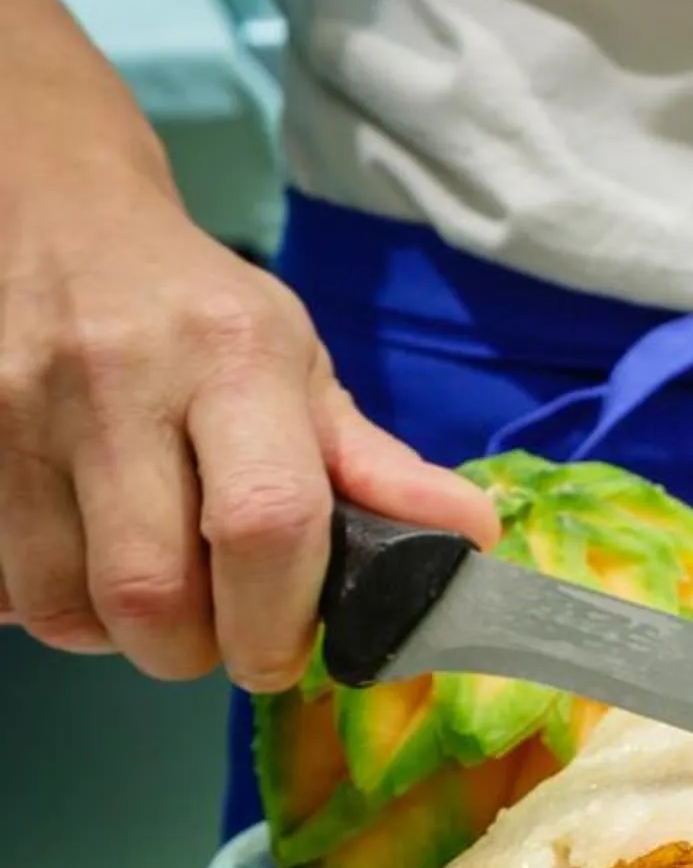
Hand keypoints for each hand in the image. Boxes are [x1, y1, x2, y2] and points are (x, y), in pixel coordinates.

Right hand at [0, 149, 497, 690]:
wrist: (53, 215)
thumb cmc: (193, 310)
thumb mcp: (296, 365)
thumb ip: (374, 466)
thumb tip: (471, 540)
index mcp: (233, 359)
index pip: (265, 522)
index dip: (277, 620)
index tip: (284, 652)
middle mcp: (117, 381)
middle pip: (150, 589)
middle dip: (195, 649)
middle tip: (219, 634)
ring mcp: (14, 409)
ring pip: (62, 601)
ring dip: (115, 636)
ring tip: (153, 600)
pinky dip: (45, 605)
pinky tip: (81, 567)